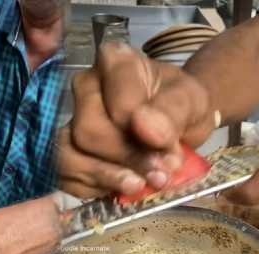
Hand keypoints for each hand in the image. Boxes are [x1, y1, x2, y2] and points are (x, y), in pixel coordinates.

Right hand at [60, 43, 218, 198]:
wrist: (178, 125)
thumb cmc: (182, 106)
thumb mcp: (192, 102)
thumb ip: (172, 111)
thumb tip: (143, 126)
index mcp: (116, 61)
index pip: (119, 106)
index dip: (145, 136)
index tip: (172, 150)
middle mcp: (85, 85)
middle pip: (89, 132)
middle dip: (127, 159)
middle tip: (161, 172)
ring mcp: (70, 118)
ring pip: (70, 156)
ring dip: (109, 178)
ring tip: (141, 185)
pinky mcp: (66, 149)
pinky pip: (67, 177)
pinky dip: (96, 188)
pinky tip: (122, 185)